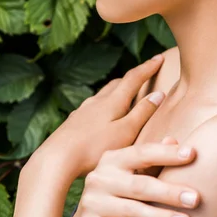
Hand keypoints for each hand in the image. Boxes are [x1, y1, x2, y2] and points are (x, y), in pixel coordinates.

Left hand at [28, 55, 166, 177]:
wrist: (57, 158)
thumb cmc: (95, 148)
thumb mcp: (126, 132)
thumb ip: (142, 113)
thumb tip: (158, 94)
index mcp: (113, 101)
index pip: (133, 78)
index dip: (148, 67)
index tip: (160, 57)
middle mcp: (96, 101)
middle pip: (117, 83)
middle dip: (132, 78)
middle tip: (144, 75)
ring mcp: (83, 111)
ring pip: (103, 94)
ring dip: (116, 91)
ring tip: (125, 95)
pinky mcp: (74, 122)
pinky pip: (93, 106)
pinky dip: (104, 105)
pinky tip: (101, 115)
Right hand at [64, 137, 200, 216]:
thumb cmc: (119, 197)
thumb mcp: (132, 175)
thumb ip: (152, 160)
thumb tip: (174, 140)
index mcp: (112, 160)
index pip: (142, 154)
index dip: (167, 154)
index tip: (193, 154)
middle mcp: (99, 178)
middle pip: (140, 185)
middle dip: (170, 192)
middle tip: (196, 199)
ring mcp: (92, 202)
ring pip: (132, 210)